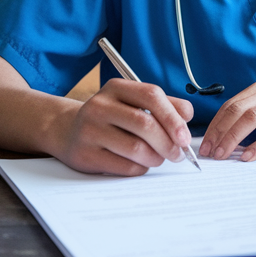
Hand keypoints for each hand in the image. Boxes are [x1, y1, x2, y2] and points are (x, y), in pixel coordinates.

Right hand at [57, 78, 195, 175]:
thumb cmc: (111, 118)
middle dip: (168, 143)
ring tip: (158, 158)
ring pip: (137, 148)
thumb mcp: (133, 103)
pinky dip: (141, 168)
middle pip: (145, 124)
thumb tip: (187, 115)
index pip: (151, 95)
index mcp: (116, 87)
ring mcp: (90, 130)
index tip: (185, 137)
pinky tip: (140, 164)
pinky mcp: (86, 155)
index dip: (173, 117)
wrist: (68, 132)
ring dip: (156, 157)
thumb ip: (164, 105)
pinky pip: (125, 167)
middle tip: (178, 154)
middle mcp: (100, 105)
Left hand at [199, 81, 255, 161]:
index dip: (215, 123)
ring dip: (233, 138)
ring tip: (223, 155)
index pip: (232, 104)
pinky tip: (249, 157)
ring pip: (252, 118)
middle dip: (219, 132)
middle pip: (237, 110)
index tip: (206, 142)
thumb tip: (229, 137)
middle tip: (209, 151)